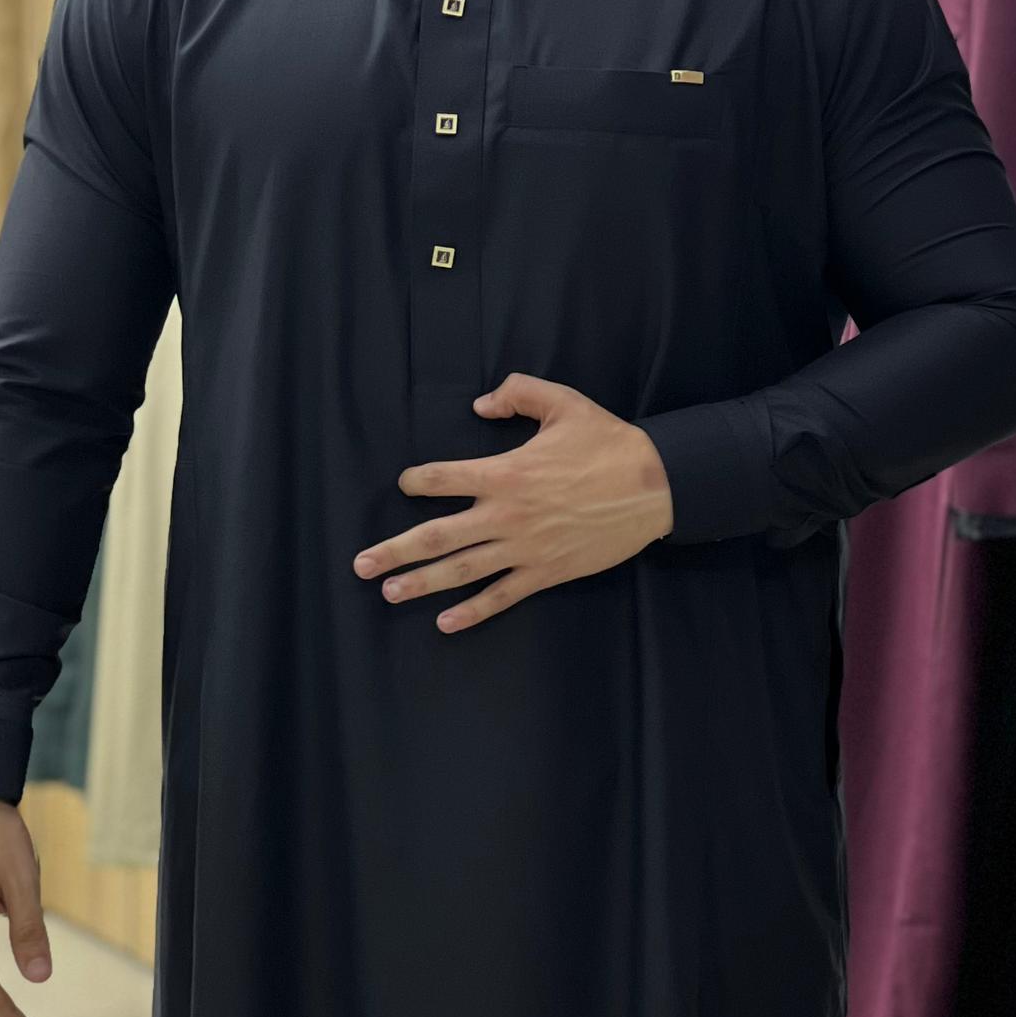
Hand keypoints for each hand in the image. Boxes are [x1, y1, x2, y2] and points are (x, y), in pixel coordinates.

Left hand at [352, 372, 674, 631]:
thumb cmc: (608, 442)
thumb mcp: (563, 402)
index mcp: (505, 472)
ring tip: (388, 592)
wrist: (654, 485)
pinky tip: (445, 622)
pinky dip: (472, 611)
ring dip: (422, 583)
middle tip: (361, 564)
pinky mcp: (546, 572)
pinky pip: (502, 595)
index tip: (405, 484)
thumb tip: (480, 405)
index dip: (418, 480)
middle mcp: (506, 514)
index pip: (444, 478)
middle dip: (396, 550)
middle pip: (438, 535)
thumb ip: (517, 394)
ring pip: (462, 570)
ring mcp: (524, 548)